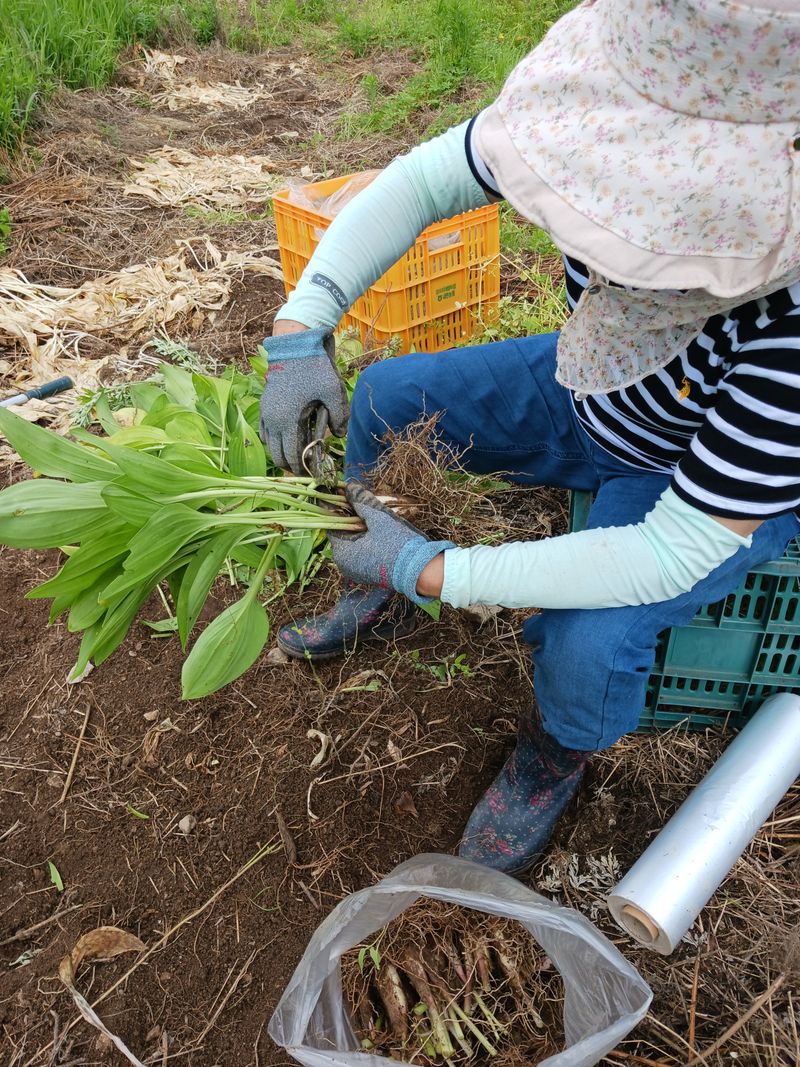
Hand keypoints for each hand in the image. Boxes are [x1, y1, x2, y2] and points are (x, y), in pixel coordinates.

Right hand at [259, 326, 348, 473]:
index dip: (301, 469)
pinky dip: (273, 440)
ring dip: (281, 453)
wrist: (294, 345)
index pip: (291, 456)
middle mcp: (273, 420)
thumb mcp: (333, 390)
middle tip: (305, 470)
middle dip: (290, 466)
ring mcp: (266, 412)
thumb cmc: (314, 367)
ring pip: (269, 444)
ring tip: (297, 457)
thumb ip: (339, 415)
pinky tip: (286, 440)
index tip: (312, 475)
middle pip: (277, 455)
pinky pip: (265, 431)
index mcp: (288, 420)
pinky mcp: (265, 405)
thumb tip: (339, 436)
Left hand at [329, 483, 453, 602]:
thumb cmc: (397, 544)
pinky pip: (361, 555)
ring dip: (359, 532)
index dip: (338, 509)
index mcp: (342, 551)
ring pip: (352, 545)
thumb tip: (349, 488)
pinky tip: (377, 535)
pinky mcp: (367, 575)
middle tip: (360, 506)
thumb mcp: (379, 519)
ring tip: (372, 519)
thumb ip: (361, 503)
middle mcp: (344, 564)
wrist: (418, 571)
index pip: (332, 525)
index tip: (343, 497)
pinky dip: (366, 544)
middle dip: (351, 520)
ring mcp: (355, 572)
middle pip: (343, 535)